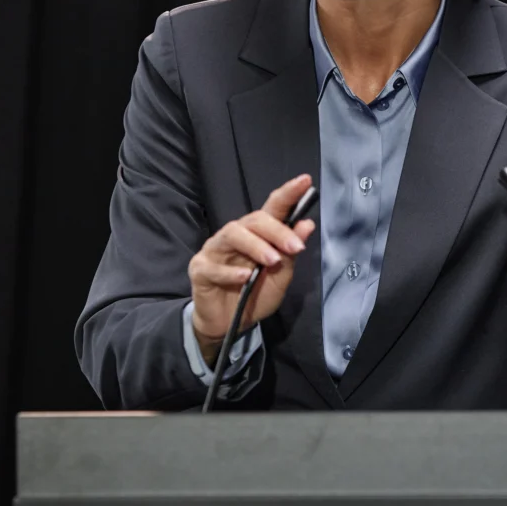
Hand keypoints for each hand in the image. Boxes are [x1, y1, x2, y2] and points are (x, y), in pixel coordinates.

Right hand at [187, 174, 315, 365]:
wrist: (230, 324)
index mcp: (258, 234)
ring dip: (256, 246)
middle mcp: (235, 236)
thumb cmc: (256, 294)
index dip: (288, 193)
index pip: (272, 208)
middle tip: (294, 246)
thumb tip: (307, 224)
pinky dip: (230, 271)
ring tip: (272, 261)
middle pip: (253, 220)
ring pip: (232, 234)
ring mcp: (215, 250)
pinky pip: (213, 265)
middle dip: (276, 230)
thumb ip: (291, 252)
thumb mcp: (281, 276)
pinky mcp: (200, 269)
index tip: (305, 181)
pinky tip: (244, 278)